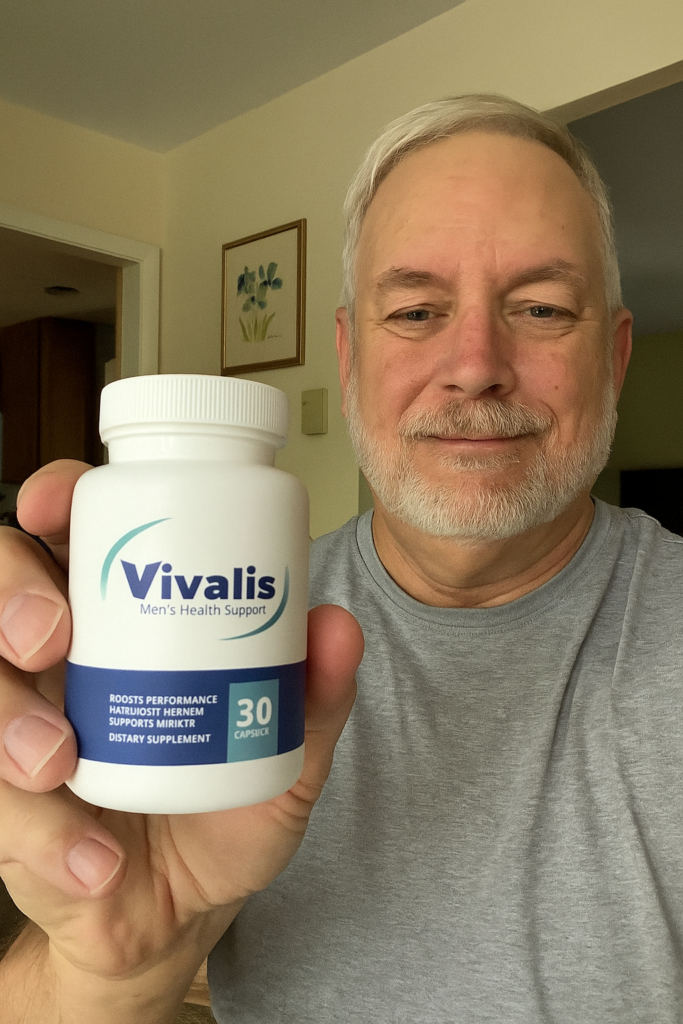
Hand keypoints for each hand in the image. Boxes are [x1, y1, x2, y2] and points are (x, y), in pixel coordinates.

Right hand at [0, 461, 362, 1017]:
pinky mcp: (9, 814)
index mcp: (122, 625)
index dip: (53, 501)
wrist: (183, 912)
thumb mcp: (284, 753)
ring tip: (60, 763)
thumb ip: (312, 699)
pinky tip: (94, 864)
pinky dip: (43, 836)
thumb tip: (336, 627)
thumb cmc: (225, 810)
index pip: (71, 538)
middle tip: (52, 637)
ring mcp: (22, 735)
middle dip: (10, 598)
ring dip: (10, 720)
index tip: (57, 504)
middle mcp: (59, 666)